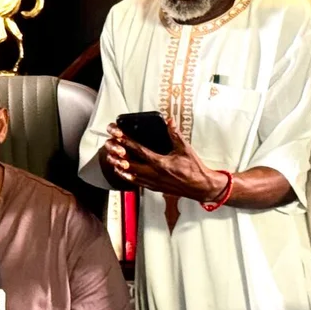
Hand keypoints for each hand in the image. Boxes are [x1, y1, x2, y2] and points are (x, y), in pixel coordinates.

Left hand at [104, 118, 222, 202]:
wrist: (201, 187)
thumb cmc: (194, 169)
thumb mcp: (185, 149)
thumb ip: (175, 135)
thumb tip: (170, 122)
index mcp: (161, 163)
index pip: (140, 151)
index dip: (127, 142)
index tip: (118, 136)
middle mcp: (155, 174)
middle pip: (130, 165)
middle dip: (118, 156)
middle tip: (109, 148)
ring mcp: (154, 182)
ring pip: (131, 176)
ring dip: (120, 168)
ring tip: (111, 161)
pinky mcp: (155, 188)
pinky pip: (138, 183)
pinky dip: (128, 178)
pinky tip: (123, 174)